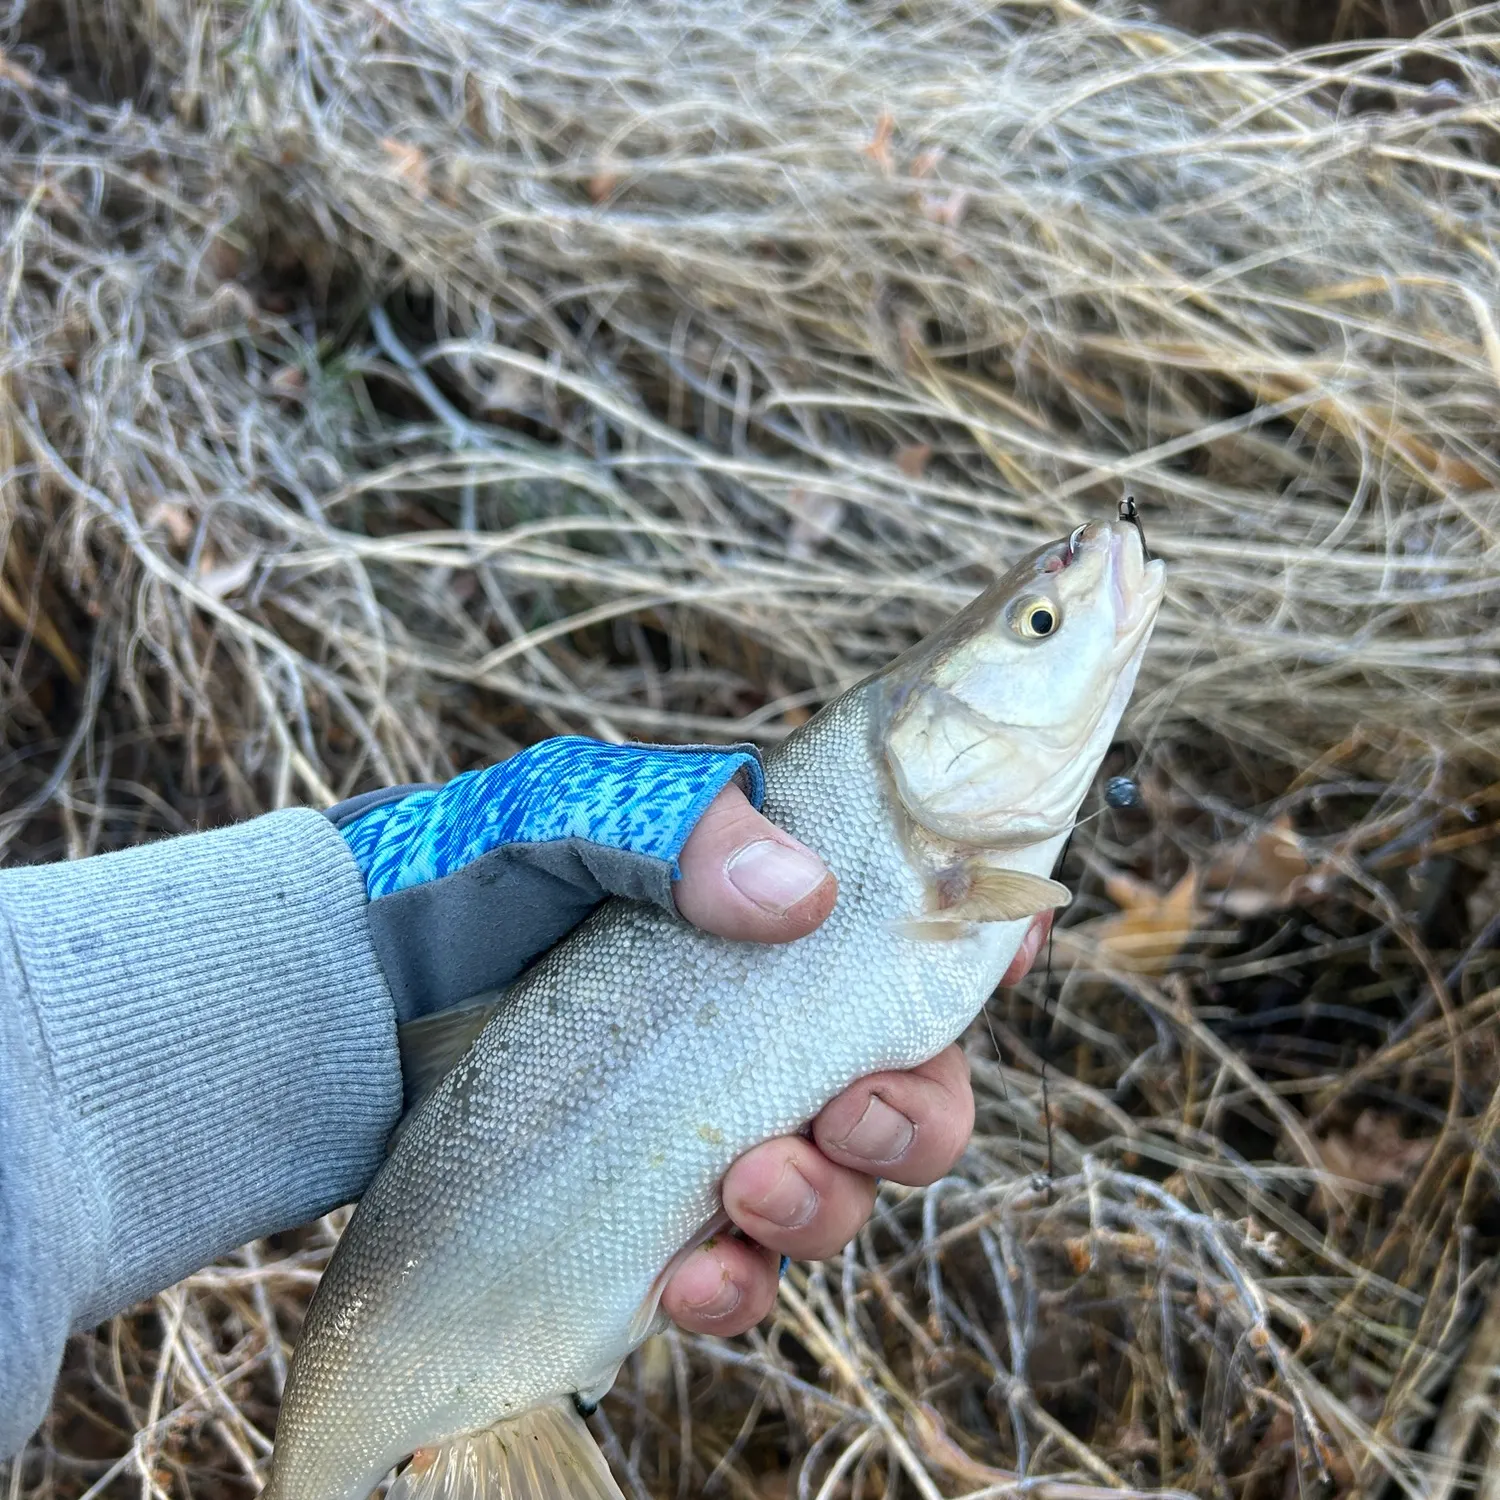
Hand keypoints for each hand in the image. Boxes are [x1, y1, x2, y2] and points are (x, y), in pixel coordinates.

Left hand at [333, 735, 1047, 1333]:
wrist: (335, 1002)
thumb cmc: (456, 879)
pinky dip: (740, 1284)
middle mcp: (759, 1025)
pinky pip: (745, 1274)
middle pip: (912, 1084)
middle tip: (854, 1112)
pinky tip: (689, 1272)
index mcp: (766, 918)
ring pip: (845, 1191)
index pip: (914, 928)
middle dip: (917, 1113)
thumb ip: (677, 829)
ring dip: (829, 1205)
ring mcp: (713, 1123)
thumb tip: (804, 895)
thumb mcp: (561, 812)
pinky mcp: (653, 1214)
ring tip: (749, 1187)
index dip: (983, 939)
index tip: (1008, 939)